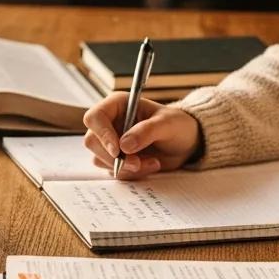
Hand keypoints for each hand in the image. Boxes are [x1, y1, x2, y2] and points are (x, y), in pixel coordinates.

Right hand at [82, 93, 201, 178]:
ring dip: (126, 167)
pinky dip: (132, 173)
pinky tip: (150, 165)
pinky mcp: (117, 158)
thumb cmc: (178, 125)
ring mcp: (111, 141)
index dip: (102, 134)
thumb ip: (147, 131)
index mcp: (117, 105)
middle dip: (114, 157)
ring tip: (152, 162)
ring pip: (100, 159)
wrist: (186, 143)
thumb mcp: (168, 124)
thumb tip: (124, 145)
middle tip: (137, 163)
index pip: (95, 117)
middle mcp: (110, 122)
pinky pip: (113, 171)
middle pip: (92, 142)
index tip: (117, 151)